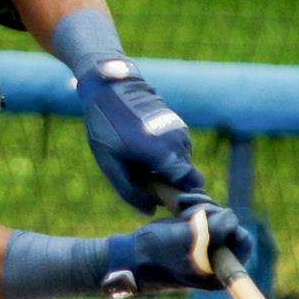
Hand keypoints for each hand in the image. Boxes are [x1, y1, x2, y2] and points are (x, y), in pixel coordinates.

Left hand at [74, 59, 204, 213]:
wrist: (109, 87)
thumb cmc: (106, 127)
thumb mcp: (110, 163)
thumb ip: (129, 191)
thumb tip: (151, 211)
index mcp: (164, 153)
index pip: (193, 183)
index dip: (184, 196)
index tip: (168, 201)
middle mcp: (179, 141)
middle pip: (187, 176)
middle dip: (172, 184)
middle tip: (145, 183)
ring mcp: (180, 130)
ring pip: (183, 162)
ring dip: (167, 168)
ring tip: (140, 163)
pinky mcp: (177, 122)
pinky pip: (178, 149)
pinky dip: (166, 155)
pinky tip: (143, 150)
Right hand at [99, 204, 253, 297]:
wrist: (131, 254)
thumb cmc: (159, 252)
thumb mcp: (192, 239)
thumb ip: (218, 227)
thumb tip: (232, 217)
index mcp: (221, 270)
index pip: (243, 241)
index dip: (229, 226)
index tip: (208, 222)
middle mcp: (217, 259)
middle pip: (230, 224)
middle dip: (212, 212)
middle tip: (189, 214)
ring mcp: (205, 246)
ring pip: (217, 215)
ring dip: (200, 206)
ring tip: (181, 206)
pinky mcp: (194, 234)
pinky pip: (204, 213)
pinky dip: (195, 205)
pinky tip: (180, 203)